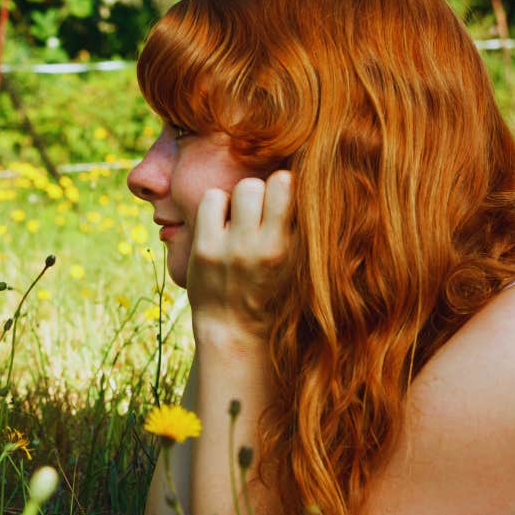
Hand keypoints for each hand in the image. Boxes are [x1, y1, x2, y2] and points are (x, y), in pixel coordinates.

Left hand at [186, 170, 291, 346]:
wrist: (234, 331)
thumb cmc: (270, 293)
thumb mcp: (297, 266)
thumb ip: (299, 231)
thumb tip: (309, 183)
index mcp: (291, 249)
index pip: (291, 188)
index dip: (284, 186)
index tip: (281, 198)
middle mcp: (264, 247)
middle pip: (264, 183)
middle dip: (261, 191)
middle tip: (257, 211)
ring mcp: (233, 248)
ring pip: (241, 188)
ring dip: (239, 197)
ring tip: (239, 217)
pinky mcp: (205, 249)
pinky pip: (212, 199)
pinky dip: (216, 205)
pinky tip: (220, 223)